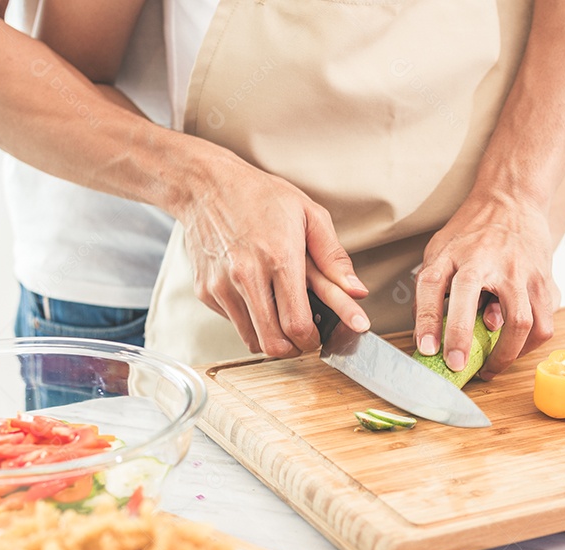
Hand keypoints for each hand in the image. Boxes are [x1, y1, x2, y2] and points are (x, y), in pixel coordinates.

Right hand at [177, 143, 369, 356]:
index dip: (311, 341)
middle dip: (293, 349)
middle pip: (273, 343)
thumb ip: (335, 259)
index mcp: (279, 258)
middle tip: (301, 338)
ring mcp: (222, 286)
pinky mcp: (206, 291)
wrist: (206, 186)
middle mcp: (246, 276)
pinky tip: (256, 297)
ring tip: (281, 318)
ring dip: (271, 338)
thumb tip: (358, 292)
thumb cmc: (260, 196)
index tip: (317, 337)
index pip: (297, 324)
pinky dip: (249, 320)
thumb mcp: (309, 215)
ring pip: (251, 340)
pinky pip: (234, 323)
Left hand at [414, 191, 559, 380]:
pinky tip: (517, 345)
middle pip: (475, 300)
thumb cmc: (471, 232)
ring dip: (507, 353)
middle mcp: (487, 261)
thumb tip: (424, 333)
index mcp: (454, 254)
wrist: (513, 200)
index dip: (427, 321)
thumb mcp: (440, 249)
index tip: (426, 350)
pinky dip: (531, 342)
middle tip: (458, 366)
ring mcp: (521, 271)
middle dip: (463, 338)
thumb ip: (430, 288)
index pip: (431, 287)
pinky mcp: (545, 280)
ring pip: (524, 322)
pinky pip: (545, 321)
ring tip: (492, 366)